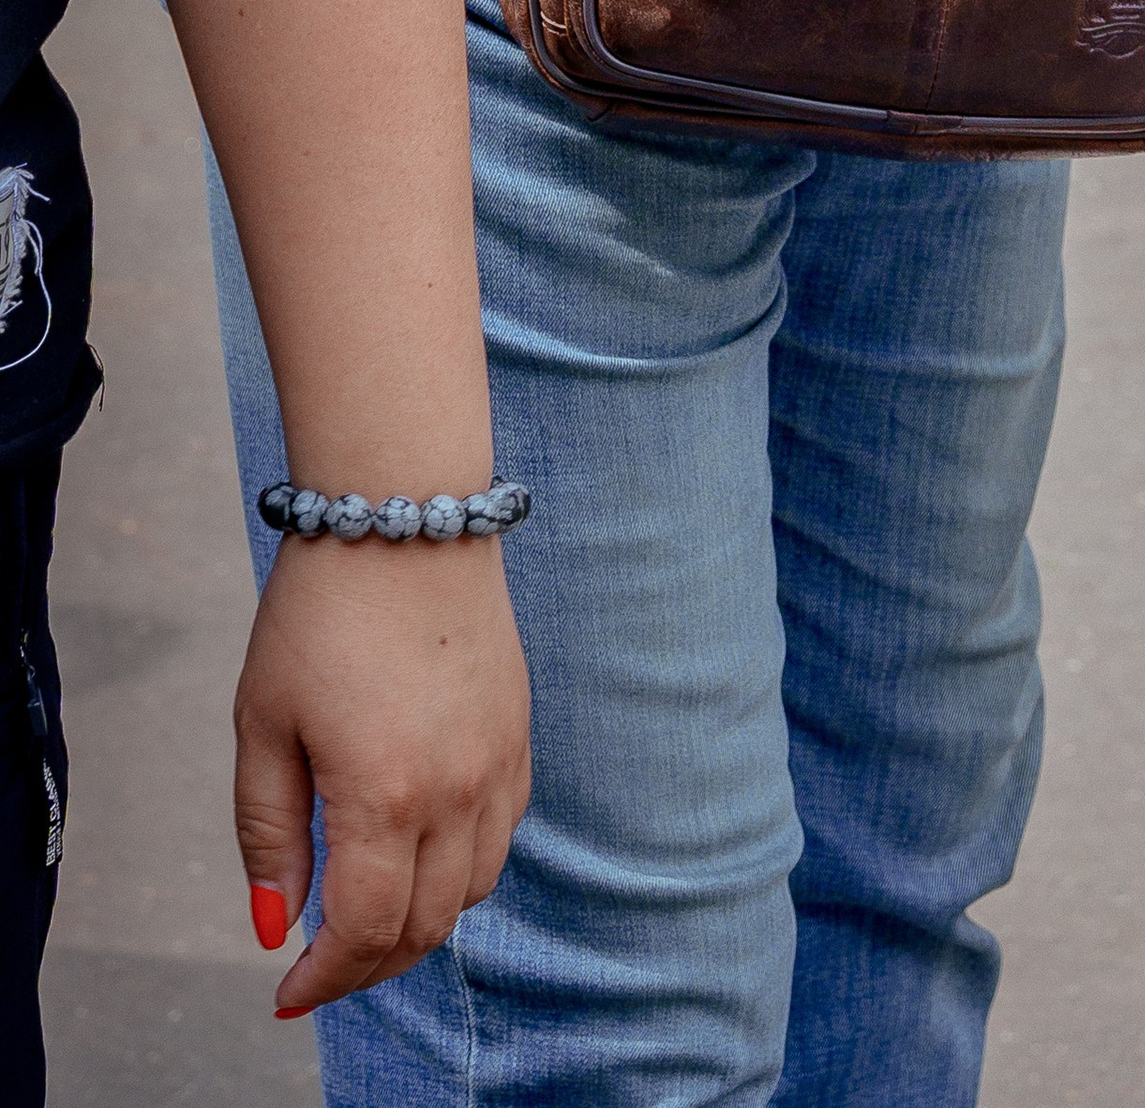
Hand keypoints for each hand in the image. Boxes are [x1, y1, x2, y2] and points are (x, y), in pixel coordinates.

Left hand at [236, 535, 530, 1016]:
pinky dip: (463, 866)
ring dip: (420, 920)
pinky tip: (419, 848)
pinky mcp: (519, 730)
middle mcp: (456, 790)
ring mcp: (498, 760)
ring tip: (368, 913)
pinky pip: (503, 832)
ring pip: (473, 889)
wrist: (403, 513)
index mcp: (385, 795)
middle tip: (319, 965)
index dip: (324, 980)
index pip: (365, 932)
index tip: (287, 992)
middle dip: (368, 965)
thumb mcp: (264, 725)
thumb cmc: (319, 614)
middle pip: (424, 927)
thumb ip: (270, 835)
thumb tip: (277, 925)